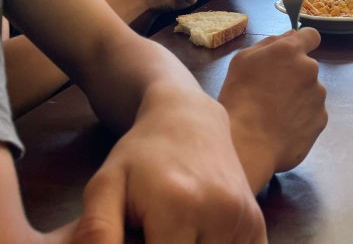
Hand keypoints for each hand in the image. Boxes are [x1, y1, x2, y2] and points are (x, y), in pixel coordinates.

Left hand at [71, 91, 266, 242]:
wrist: (190, 120)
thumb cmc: (141, 155)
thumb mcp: (105, 186)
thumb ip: (97, 232)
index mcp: (179, 208)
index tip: (140, 236)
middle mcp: (220, 214)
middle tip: (153, 230)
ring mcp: (244, 218)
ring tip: (173, 232)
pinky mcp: (256, 224)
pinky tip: (196, 235)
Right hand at [218, 28, 326, 189]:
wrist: (249, 144)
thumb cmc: (240, 98)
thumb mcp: (242, 61)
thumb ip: (269, 43)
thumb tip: (291, 36)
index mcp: (291, 52)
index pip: (311, 35)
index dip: (303, 43)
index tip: (293, 54)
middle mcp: (311, 70)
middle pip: (307, 67)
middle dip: (294, 75)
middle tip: (270, 92)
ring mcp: (319, 96)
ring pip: (310, 91)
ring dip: (298, 97)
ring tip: (274, 114)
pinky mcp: (321, 120)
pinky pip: (312, 114)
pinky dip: (301, 118)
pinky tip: (282, 127)